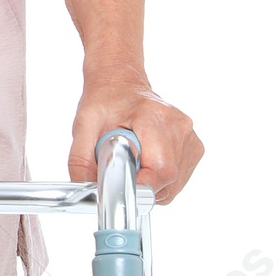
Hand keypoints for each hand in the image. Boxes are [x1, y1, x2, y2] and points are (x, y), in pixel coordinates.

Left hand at [70, 71, 202, 205]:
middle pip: (167, 181)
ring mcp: (190, 138)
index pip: (161, 170)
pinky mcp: (193, 147)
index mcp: (156, 118)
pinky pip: (177, 179)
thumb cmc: (105, 99)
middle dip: (140, 186)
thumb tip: (87, 193)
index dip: (139, 187)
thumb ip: (81, 160)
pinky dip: (159, 180)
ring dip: (149, 184)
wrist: (120, 82)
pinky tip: (145, 161)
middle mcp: (180, 128)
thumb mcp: (83, 125)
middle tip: (121, 169)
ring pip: (173, 184)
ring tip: (133, 160)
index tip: (119, 187)